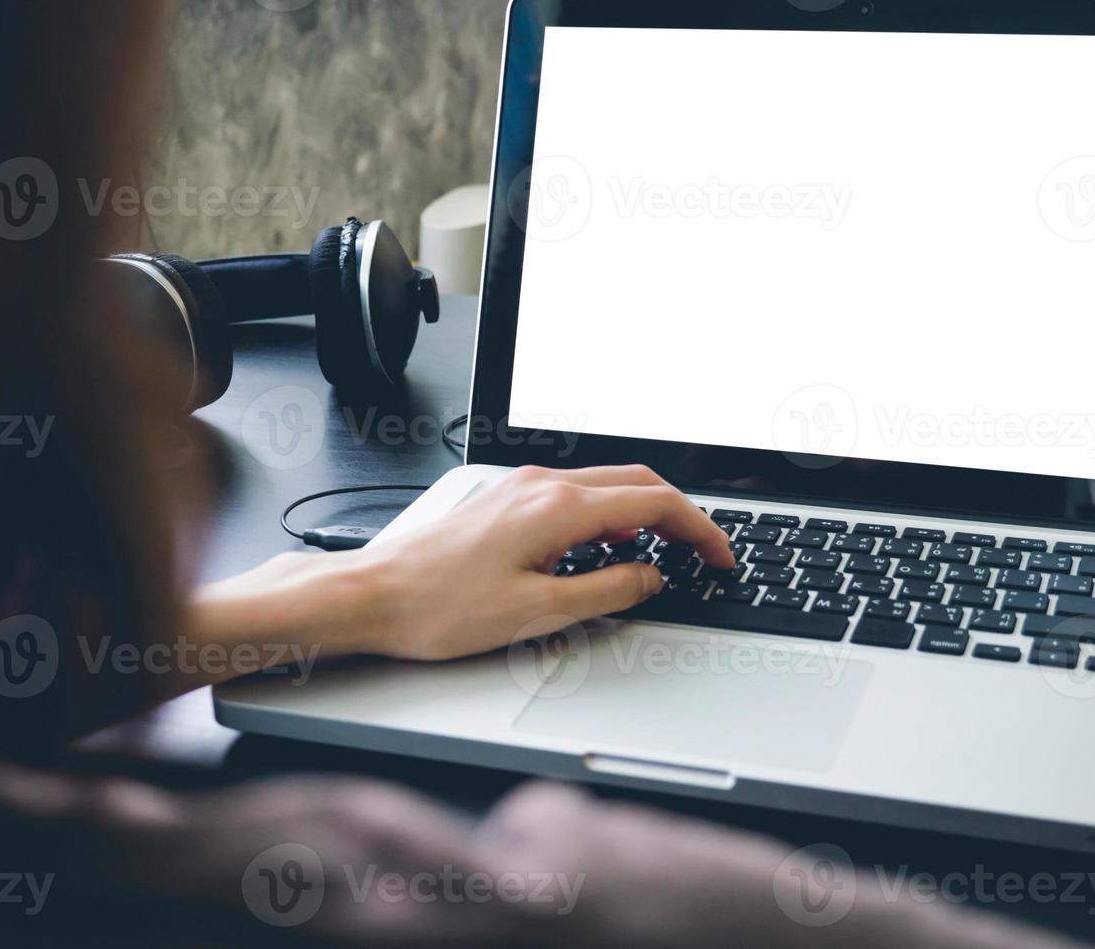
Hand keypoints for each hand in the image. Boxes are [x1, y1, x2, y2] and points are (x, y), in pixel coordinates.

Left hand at [321, 465, 734, 661]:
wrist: (374, 595)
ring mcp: (521, 487)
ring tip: (664, 553)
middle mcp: (542, 484)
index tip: (720, 556)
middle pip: (636, 482)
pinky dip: (608, 514)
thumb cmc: (440, 608)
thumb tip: (649, 578)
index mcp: (557, 507)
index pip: (654, 503)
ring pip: (606, 485)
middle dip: (680, 515)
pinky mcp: (506, 499)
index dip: (699, 530)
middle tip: (705, 552)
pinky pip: (574, 494)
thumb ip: (605, 591)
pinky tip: (607, 546)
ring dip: (644, 513)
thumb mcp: (537, 612)